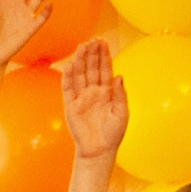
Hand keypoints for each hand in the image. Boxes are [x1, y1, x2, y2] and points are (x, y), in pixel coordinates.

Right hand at [61, 37, 127, 161]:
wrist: (99, 151)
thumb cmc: (113, 133)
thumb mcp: (122, 113)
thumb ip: (121, 95)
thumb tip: (120, 76)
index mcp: (107, 92)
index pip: (104, 69)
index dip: (103, 56)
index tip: (102, 42)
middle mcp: (93, 91)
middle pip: (91, 68)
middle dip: (92, 54)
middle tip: (92, 40)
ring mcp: (81, 97)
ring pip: (80, 75)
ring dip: (80, 61)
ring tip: (81, 47)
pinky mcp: (71, 106)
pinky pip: (68, 89)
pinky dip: (68, 77)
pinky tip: (70, 65)